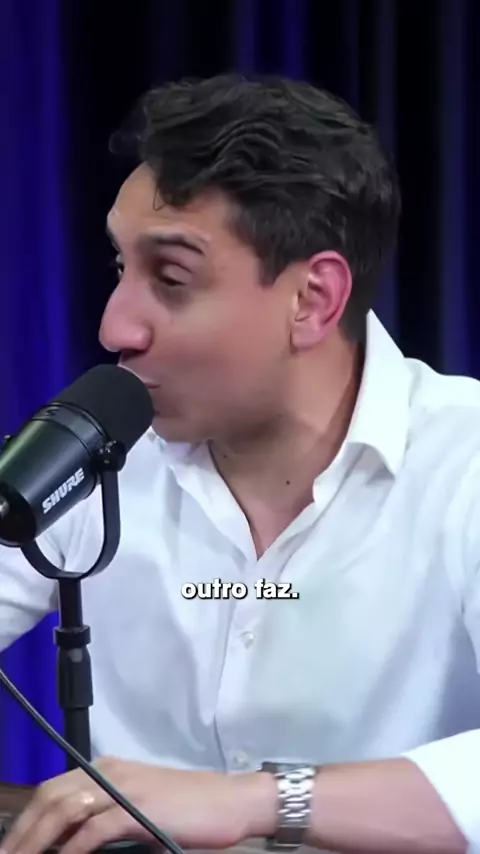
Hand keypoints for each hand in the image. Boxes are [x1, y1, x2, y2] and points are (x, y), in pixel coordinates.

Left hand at [0, 757, 275, 853]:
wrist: (231, 801)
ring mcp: (125, 788)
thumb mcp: (140, 810)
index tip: (14, 847)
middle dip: (24, 832)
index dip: (26, 821)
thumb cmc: (189, 810)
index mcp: (107, 770)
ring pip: (66, 809)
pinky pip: (95, 828)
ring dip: (38, 839)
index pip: (52, 791)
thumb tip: (71, 844)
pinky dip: (73, 847)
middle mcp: (110, 772)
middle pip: (51, 798)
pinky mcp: (140, 808)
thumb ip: (106, 821)